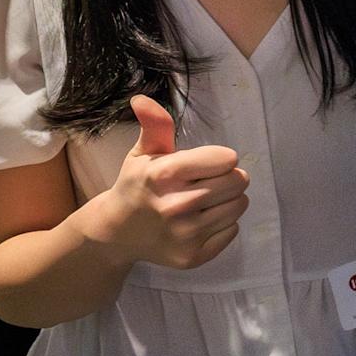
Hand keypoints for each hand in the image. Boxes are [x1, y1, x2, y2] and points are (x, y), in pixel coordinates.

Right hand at [78, 95, 251, 270]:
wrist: (116, 233)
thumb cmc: (137, 186)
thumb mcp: (143, 153)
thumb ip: (154, 125)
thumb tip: (142, 99)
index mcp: (164, 175)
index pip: (225, 159)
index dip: (221, 158)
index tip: (208, 163)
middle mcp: (175, 206)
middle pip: (238, 181)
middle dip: (229, 177)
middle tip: (210, 181)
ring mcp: (185, 235)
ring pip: (239, 206)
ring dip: (229, 200)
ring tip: (207, 200)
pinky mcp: (192, 257)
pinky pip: (232, 231)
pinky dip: (223, 224)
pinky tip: (201, 221)